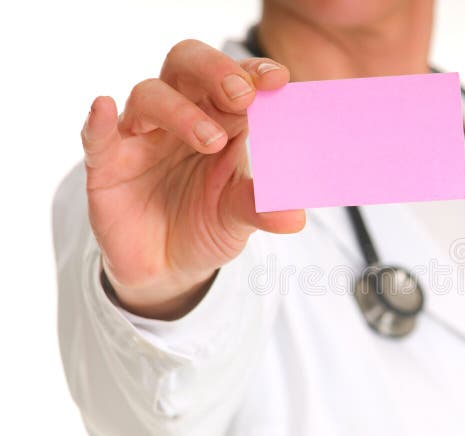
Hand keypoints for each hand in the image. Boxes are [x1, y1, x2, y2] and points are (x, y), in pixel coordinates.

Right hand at [81, 40, 303, 318]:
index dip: (254, 73)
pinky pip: (97, 135)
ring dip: (181, 111)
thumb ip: (263, 209)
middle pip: (187, 66)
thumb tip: (295, 216)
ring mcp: (141, 137)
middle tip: (242, 95)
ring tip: (211, 142)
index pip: (235, 81)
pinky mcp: (107, 165)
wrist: (168, 268)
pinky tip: (104, 107)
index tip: (278, 80)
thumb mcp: (239, 217)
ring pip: (150, 96)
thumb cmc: (207, 226)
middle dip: (215, 72)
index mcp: (221, 121)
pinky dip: (98, 120)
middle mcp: (180, 117)